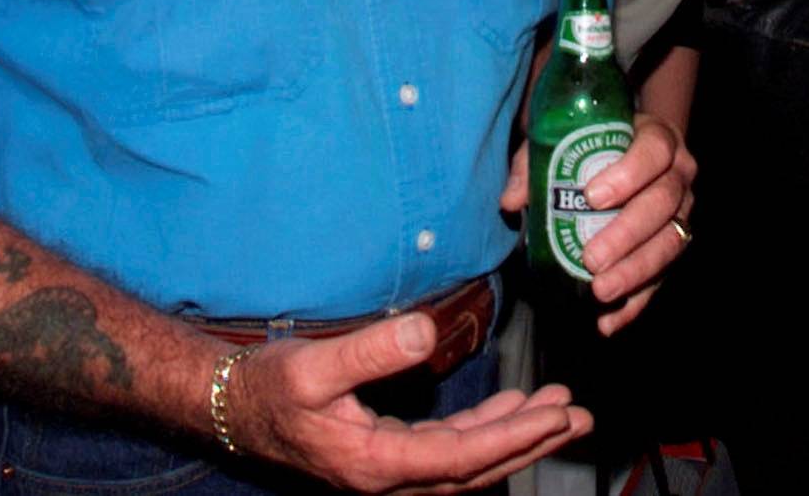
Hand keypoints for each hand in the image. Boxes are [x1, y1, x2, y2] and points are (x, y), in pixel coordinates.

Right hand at [226, 312, 590, 492]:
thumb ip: (370, 352)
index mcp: (373, 462)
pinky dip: (484, 434)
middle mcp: (386, 476)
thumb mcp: (313, 366)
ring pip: (466, 463)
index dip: (511, 438)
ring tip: (558, 410)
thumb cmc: (267, 386)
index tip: (555, 415)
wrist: (229, 406)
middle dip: (529, 441)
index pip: (459, 457)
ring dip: (513, 436)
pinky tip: (509, 412)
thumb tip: (426, 333)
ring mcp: (387, 469)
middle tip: (578, 416)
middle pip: (474, 469)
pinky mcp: (385, 455)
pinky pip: (448, 452)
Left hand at [501, 112, 696, 336]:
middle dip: (627, 233)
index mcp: (657, 137)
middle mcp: (679, 174)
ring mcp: (683, 211)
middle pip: (663, 202)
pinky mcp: (676, 245)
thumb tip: (510, 202)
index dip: (628, 174)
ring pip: (671, 242)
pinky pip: (664, 277)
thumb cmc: (591, 144)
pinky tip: (608, 321)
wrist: (627, 150)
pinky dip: (636, 303)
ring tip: (600, 292)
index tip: (592, 196)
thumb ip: (534, 164)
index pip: (654, 151)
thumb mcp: (563, 140)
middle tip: (592, 258)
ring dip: (636, 271)